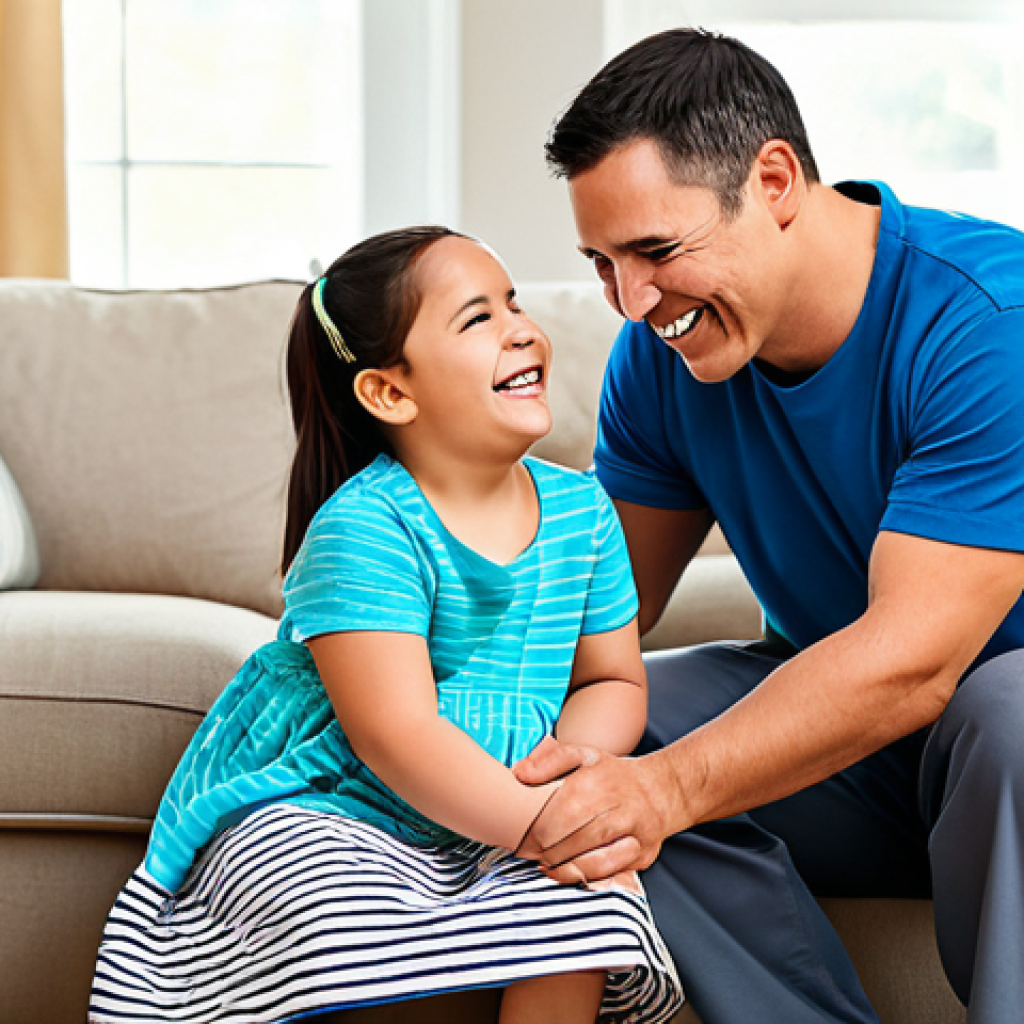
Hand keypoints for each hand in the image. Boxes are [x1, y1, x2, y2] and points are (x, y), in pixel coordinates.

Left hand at [515, 740, 679, 883]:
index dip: (537, 828)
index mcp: (597, 781)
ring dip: (565, 867)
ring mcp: (634, 832)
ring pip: (595, 859)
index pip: (559, 810)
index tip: (521, 835)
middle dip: (547, 849)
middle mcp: (618, 806)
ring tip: (546, 866)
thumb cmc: (615, 775)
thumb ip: (550, 760)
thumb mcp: (585, 755)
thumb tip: (519, 774)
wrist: (665, 788)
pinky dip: (588, 876)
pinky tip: (570, 873)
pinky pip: (613, 871)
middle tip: (529, 852)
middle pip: (574, 836)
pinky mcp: (644, 853)